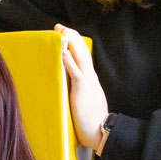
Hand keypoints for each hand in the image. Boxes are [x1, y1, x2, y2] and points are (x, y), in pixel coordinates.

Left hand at [55, 24, 108, 151]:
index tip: (64, 35)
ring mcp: (87, 82)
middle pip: (82, 52)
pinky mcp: (83, 89)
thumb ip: (77, 91)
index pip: (83, 57)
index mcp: (90, 79)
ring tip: (61, 31)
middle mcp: (90, 77)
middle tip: (59, 27)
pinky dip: (70, 61)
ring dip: (70, 42)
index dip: (74, 44)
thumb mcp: (83, 100)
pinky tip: (63, 51)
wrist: (101, 132)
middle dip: (71, 37)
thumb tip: (66, 88)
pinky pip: (76, 72)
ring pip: (80, 57)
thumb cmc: (91, 120)